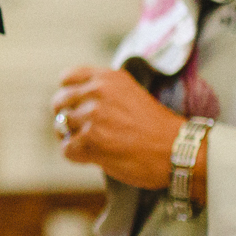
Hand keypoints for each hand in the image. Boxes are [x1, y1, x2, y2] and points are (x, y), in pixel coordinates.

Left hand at [52, 65, 199, 195]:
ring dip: (73, 138)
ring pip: (61, 127)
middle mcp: (98, 92)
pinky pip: (67, 149)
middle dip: (65, 117)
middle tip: (79, 130)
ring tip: (93, 145)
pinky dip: (77, 156)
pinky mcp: (90, 140)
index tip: (74, 105)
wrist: (176, 149)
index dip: (68, 93)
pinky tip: (95, 157)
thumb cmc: (157, 127)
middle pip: (59, 102)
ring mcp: (92, 116)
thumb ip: (105, 93)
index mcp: (108, 78)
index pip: (68, 77)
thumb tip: (77, 103)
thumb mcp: (131, 94)